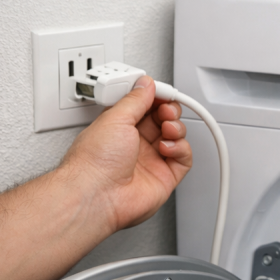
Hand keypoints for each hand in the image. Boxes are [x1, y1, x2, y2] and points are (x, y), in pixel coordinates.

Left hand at [59, 76, 191, 232]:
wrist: (97, 194)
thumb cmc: (95, 161)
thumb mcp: (114, 118)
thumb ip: (135, 99)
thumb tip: (146, 84)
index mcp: (119, 127)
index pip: (144, 106)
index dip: (155, 96)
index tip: (161, 90)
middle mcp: (135, 144)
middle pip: (162, 119)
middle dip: (168, 110)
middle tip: (166, 109)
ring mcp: (151, 160)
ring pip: (175, 137)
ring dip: (176, 127)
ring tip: (167, 128)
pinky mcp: (165, 177)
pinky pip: (184, 159)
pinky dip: (181, 149)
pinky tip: (168, 147)